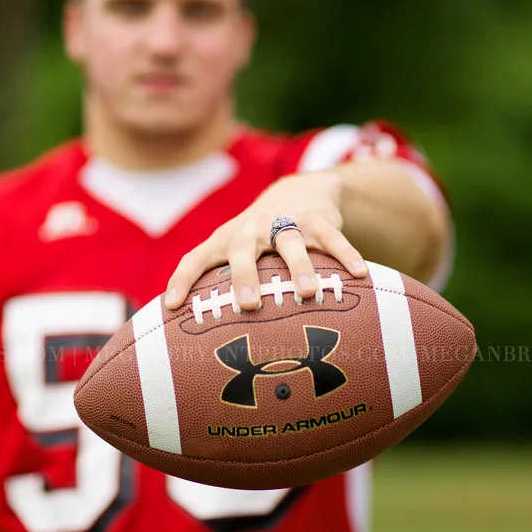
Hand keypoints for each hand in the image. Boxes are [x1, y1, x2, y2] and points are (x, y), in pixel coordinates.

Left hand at [164, 171, 368, 309]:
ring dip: (300, 266)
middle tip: (249, 304)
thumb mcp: (236, 250)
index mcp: (226, 240)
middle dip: (245, 275)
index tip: (172, 305)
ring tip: (307, 292)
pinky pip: (333, 237)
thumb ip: (220, 284)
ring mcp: (286, 221)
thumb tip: (197, 341)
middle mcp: (252, 228)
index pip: (197, 257)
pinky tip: (359, 274)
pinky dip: (346, 254)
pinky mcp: (318, 219)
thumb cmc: (259, 238)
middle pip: (243, 249)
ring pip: (291, 242)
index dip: (182, 279)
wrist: (299, 190)